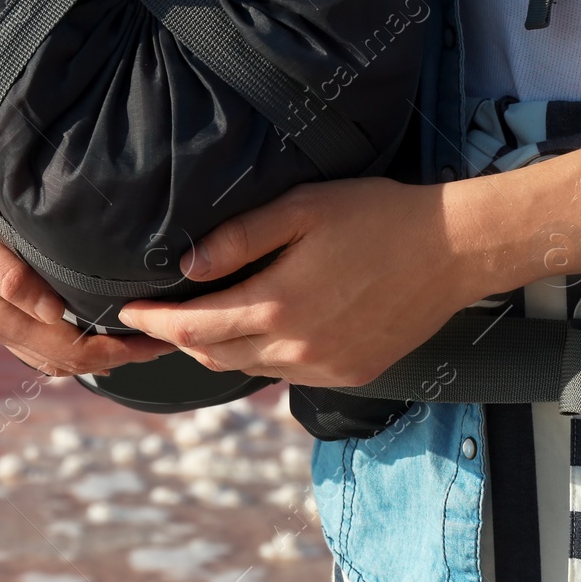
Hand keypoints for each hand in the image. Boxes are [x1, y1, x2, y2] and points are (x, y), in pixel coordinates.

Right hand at [0, 90, 171, 376]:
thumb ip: (7, 271)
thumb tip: (53, 313)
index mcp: (1, 314)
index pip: (71, 351)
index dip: (118, 352)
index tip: (162, 335)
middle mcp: (3, 321)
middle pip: (71, 359)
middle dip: (120, 356)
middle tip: (172, 336)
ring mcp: (0, 312)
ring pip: (58, 352)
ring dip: (101, 352)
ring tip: (144, 334)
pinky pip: (45, 334)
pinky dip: (76, 338)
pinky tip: (98, 319)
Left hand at [118, 178, 482, 386]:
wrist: (454, 249)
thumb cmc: (376, 215)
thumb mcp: (301, 208)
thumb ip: (239, 238)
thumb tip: (186, 268)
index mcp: (278, 304)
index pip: (192, 327)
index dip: (153, 322)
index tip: (127, 313)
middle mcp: (297, 346)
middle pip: (213, 355)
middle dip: (176, 339)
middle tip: (153, 319)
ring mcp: (325, 365)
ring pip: (249, 368)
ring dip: (217, 349)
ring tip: (198, 323)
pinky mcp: (350, 373)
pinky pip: (286, 373)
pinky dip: (261, 356)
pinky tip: (259, 330)